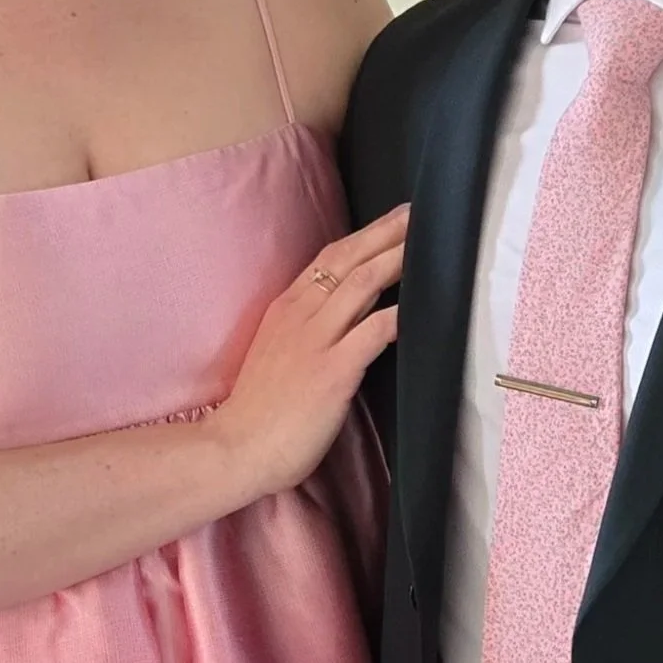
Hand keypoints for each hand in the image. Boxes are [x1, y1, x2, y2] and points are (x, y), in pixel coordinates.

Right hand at [215, 204, 408, 500]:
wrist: (234, 448)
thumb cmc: (259, 411)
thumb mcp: (278, 353)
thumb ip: (307, 330)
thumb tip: (348, 316)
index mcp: (285, 309)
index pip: (329, 258)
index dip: (364, 236)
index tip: (392, 220)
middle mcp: (300, 315)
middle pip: (348, 259)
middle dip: (386, 233)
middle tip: (418, 214)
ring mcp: (316, 341)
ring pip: (362, 284)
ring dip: (397, 259)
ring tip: (428, 243)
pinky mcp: (333, 371)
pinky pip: (373, 331)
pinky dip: (399, 315)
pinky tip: (422, 306)